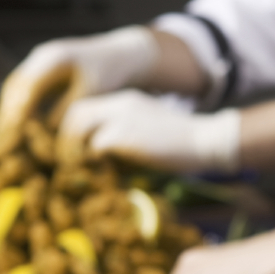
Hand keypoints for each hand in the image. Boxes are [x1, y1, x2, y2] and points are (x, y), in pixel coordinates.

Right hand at [0, 28, 159, 148]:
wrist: (119, 55)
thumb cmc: (109, 76)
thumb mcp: (91, 94)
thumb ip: (67, 110)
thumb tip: (43, 130)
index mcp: (54, 58)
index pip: (26, 88)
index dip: (16, 114)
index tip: (11, 138)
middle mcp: (41, 56)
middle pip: (15, 88)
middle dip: (5, 117)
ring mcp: (39, 62)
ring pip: (15, 90)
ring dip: (7, 115)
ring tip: (2, 143)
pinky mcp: (41, 71)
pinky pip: (23, 92)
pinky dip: (18, 111)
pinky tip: (16, 132)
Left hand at [59, 92, 240, 172]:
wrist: (206, 140)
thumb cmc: (183, 145)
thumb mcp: (149, 133)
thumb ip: (126, 137)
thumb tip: (102, 159)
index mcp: (126, 101)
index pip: (86, 107)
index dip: (76, 128)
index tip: (77, 149)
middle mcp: (120, 104)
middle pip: (76, 112)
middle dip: (69, 137)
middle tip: (72, 161)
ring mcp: (120, 117)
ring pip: (79, 125)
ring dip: (77, 148)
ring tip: (83, 168)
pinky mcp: (123, 135)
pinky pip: (94, 145)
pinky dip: (93, 160)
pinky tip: (101, 172)